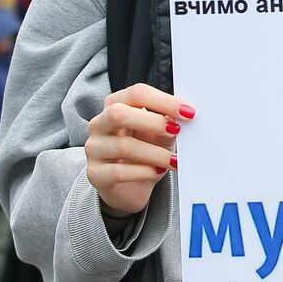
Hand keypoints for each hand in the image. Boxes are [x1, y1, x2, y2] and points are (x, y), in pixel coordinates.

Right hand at [86, 82, 194, 217]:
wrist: (130, 188)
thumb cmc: (146, 154)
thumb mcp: (161, 136)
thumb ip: (168, 124)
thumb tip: (184, 116)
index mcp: (116, 105)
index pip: (136, 93)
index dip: (163, 101)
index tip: (188, 112)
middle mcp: (99, 124)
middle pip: (119, 113)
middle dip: (153, 122)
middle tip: (177, 131)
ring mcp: (94, 149)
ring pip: (123, 146)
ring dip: (155, 153)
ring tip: (174, 160)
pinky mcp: (95, 174)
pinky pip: (119, 172)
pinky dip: (144, 172)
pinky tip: (157, 172)